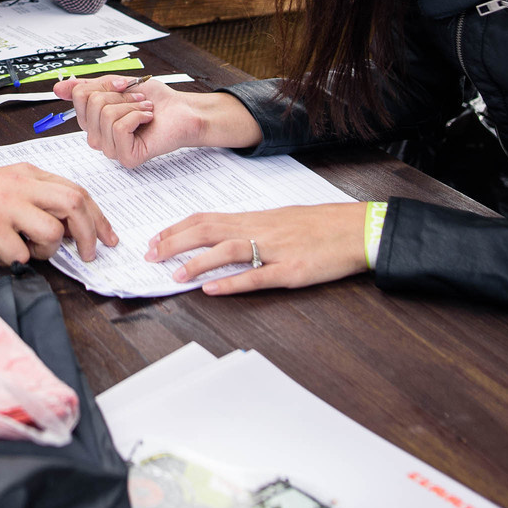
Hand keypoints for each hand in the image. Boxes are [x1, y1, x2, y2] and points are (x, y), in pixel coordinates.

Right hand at [0, 163, 117, 266]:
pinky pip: (19, 253)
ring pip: (51, 231)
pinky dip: (14, 260)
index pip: (77, 191)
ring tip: (26, 250)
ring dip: (46, 250)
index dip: (98, 218)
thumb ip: (38, 200)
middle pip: (73, 204)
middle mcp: (20, 184)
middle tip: (87, 255)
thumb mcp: (8, 189)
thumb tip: (74, 229)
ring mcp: (4, 203)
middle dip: (88, 234)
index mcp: (28, 174)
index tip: (108, 239)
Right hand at [54, 76, 260, 167]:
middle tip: (139, 100)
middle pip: (92, 103)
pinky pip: (119, 127)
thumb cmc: (154, 99)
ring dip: (132, 105)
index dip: (104, 84)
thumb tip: (58, 88)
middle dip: (120, 95)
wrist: (182, 110)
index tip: (124, 85)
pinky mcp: (126, 157)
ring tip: (146, 109)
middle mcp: (97, 138)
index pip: (79, 95)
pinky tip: (148, 119)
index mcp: (92, 122)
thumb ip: (87, 87)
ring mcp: (111, 150)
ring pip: (106, 115)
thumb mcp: (116, 85)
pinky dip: (137, 115)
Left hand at [149, 203, 368, 294]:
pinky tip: (212, 289)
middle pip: (208, 231)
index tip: (156, 238)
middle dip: (175, 242)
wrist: (357, 228)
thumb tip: (224, 236)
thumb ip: (253, 228)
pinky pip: (257, 276)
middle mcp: (260, 229)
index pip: (207, 219)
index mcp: (255, 218)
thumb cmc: (321, 225)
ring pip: (227, 250)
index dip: (178, 228)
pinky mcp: (292, 271)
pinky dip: (232, 282)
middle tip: (150, 255)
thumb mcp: (281, 220)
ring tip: (174, 274)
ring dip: (197, 262)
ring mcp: (275, 250)